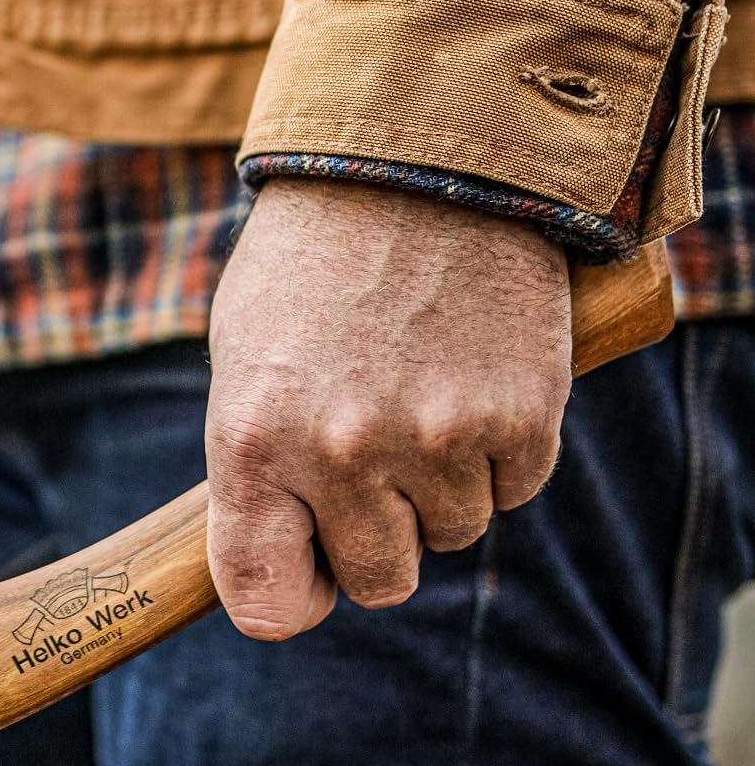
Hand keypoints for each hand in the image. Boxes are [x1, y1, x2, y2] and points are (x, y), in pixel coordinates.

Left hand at [205, 178, 572, 639]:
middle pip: (379, 581)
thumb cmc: (311, 266)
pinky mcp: (521, 416)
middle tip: (372, 469)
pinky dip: (499, 453)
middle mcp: (343, 453)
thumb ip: (259, 468)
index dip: (291, 598)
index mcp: (254, 444)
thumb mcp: (244, 361)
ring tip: (418, 398)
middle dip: (377, 540)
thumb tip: (287, 558)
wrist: (418, 160)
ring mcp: (437, 438)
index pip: (267, 604)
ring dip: (440, 488)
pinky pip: (514, 490)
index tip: (305, 571)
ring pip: (452, 536)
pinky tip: (470, 381)